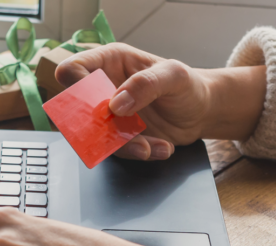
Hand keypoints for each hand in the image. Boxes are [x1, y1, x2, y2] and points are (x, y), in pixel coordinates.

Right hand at [55, 44, 266, 161]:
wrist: (202, 112)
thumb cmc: (188, 85)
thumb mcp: (174, 76)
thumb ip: (145, 84)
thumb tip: (115, 103)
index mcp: (109, 61)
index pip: (73, 70)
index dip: (76, 88)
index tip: (99, 104)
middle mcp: (104, 88)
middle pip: (77, 109)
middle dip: (97, 127)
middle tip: (122, 130)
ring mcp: (110, 115)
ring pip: (96, 136)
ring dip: (123, 145)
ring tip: (150, 145)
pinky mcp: (119, 137)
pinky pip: (117, 151)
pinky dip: (139, 152)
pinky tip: (160, 147)